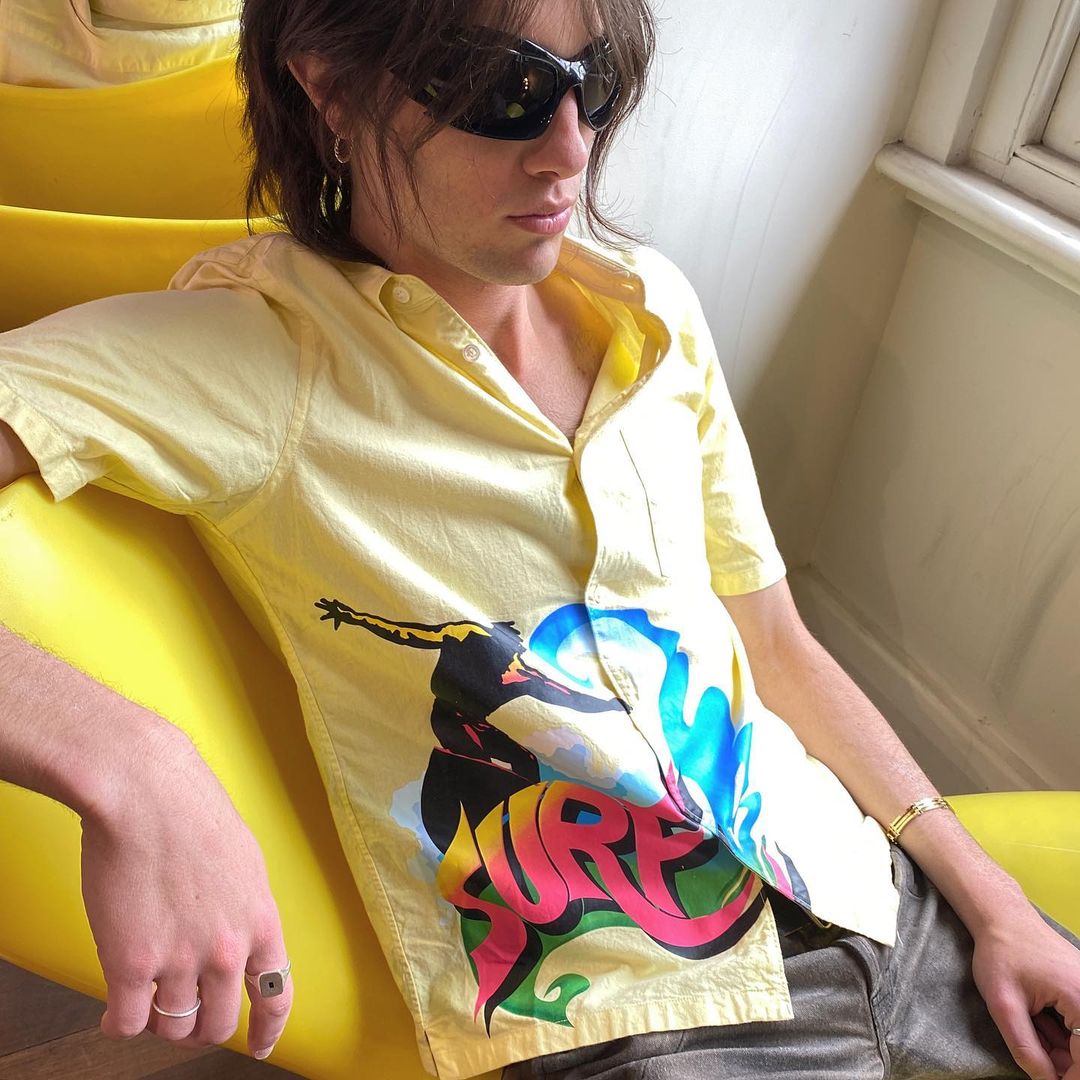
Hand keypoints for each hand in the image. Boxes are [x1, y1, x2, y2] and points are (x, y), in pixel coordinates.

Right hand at [80, 723, 290, 1059]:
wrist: (147, 792)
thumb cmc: (192, 811)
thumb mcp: (244, 860)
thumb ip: (244, 906)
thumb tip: (238, 934)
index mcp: (260, 920)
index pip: (275, 994)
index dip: (268, 1029)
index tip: (260, 1045)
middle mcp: (226, 948)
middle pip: (217, 1023)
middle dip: (200, 1024)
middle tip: (182, 1011)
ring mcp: (180, 959)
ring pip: (171, 1027)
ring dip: (158, 1020)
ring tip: (146, 1000)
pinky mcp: (130, 963)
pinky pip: (127, 1022)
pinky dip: (119, 1023)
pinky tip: (114, 1012)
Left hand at [972, 902, 1079, 1079]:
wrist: (1002, 917)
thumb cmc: (1001, 953)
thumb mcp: (1004, 1005)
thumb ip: (1025, 1047)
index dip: (1069, 1077)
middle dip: (1060, 1060)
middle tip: (1031, 1051)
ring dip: (1057, 1045)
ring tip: (1028, 1024)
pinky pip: (1077, 1023)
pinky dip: (1058, 1030)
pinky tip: (1035, 1018)